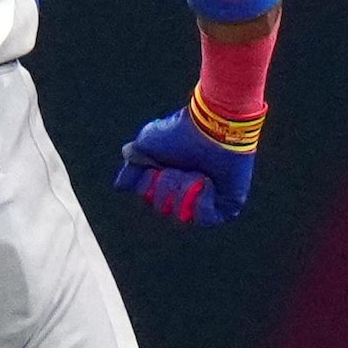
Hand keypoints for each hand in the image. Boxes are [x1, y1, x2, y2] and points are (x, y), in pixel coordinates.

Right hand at [114, 105, 255, 225]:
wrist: (211, 128)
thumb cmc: (179, 133)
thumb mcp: (144, 147)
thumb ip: (132, 167)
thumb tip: (121, 186)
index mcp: (167, 177)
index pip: (148, 198)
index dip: (146, 187)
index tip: (154, 169)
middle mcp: (185, 189)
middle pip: (162, 208)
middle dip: (166, 188)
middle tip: (175, 170)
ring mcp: (206, 198)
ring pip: (181, 215)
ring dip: (183, 192)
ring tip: (195, 174)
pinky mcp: (226, 204)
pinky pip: (205, 218)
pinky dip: (201, 201)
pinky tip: (206, 182)